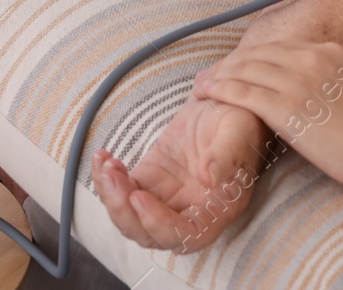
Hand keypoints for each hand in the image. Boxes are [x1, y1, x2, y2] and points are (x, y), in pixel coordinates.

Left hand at [92, 94, 269, 252]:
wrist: (223, 106)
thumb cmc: (239, 123)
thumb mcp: (237, 133)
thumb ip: (225, 156)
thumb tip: (209, 178)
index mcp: (216, 210)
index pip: (185, 236)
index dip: (158, 224)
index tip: (139, 196)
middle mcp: (189, 213)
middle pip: (149, 234)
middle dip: (124, 211)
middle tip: (113, 176)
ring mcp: (165, 200)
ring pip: (130, 217)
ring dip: (111, 195)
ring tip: (106, 163)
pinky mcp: (148, 183)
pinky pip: (122, 192)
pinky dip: (107, 180)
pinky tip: (103, 158)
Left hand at [193, 41, 342, 190]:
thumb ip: (327, 82)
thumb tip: (310, 93)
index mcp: (329, 51)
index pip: (277, 48)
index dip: (251, 58)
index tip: (236, 67)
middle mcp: (311, 58)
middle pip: (257, 55)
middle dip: (229, 64)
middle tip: (210, 76)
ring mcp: (297, 80)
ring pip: (244, 70)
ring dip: (217, 76)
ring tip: (201, 86)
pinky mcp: (286, 107)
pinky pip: (242, 92)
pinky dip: (219, 90)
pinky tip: (206, 94)